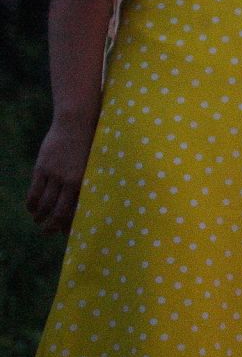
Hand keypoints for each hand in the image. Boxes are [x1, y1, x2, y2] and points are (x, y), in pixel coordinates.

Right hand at [27, 116, 95, 233]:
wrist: (76, 123)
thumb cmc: (90, 145)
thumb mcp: (94, 165)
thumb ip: (89, 182)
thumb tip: (85, 200)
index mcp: (87, 182)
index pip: (78, 211)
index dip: (71, 224)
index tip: (68, 233)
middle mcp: (71, 181)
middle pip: (59, 211)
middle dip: (53, 226)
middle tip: (49, 233)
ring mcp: (55, 175)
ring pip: (44, 204)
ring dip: (40, 216)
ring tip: (39, 222)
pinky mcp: (42, 168)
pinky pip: (34, 191)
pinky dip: (31, 203)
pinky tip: (31, 209)